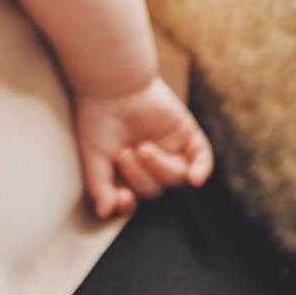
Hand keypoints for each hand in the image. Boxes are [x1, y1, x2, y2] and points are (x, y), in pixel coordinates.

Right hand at [75, 76, 213, 217]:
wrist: (111, 82)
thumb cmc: (97, 114)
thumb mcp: (93, 153)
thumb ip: (99, 184)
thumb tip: (105, 212)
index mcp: (126, 168)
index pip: (134, 198)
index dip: (130, 203)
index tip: (122, 197)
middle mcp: (150, 161)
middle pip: (155, 189)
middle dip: (140, 176)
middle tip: (125, 152)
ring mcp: (170, 148)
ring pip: (176, 177)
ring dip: (161, 168)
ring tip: (143, 148)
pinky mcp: (186, 134)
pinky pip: (202, 158)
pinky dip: (202, 169)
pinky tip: (196, 178)